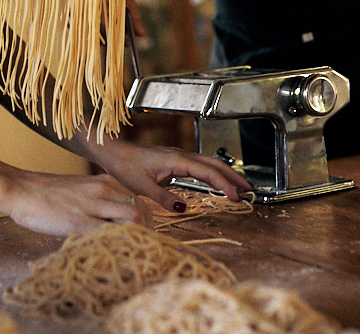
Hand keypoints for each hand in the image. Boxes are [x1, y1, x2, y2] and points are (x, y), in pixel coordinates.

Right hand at [0, 170, 151, 235]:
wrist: (21, 189)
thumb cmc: (47, 192)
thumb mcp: (81, 189)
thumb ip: (100, 201)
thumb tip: (115, 220)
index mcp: (105, 182)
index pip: (139, 198)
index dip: (146, 218)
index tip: (144, 232)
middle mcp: (103, 190)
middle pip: (141, 208)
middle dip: (146, 229)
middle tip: (141, 244)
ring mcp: (92, 205)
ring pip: (132, 217)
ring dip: (136, 235)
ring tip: (129, 249)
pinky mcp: (79, 221)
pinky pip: (108, 233)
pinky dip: (116, 243)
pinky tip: (112, 252)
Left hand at [84, 137, 251, 213]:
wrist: (110, 151)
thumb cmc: (123, 166)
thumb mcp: (141, 186)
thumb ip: (162, 197)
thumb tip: (183, 209)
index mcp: (176, 160)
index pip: (208, 172)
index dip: (224, 185)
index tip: (237, 198)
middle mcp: (180, 155)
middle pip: (214, 164)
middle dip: (233, 176)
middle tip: (249, 190)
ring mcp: (177, 156)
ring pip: (208, 162)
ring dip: (224, 173)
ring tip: (238, 186)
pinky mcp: (172, 159)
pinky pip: (199, 165)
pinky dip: (212, 172)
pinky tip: (213, 181)